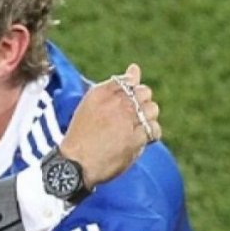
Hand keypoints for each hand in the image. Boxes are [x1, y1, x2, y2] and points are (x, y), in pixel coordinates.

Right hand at [60, 63, 160, 188]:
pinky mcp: (135, 138)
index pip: (129, 80)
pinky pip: (154, 129)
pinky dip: (150, 134)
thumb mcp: (92, 104)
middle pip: (145, 92)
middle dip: (141, 104)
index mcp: (100, 93)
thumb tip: (135, 67)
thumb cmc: (82, 134)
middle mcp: (115, 103)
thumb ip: (115, 86)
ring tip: (133, 129)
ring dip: (147, 119)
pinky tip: (138, 139)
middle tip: (128, 119)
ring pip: (152, 110)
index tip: (121, 106)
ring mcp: (126, 120)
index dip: (130, 93)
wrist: (75, 163)